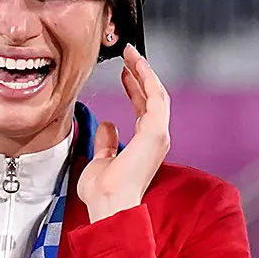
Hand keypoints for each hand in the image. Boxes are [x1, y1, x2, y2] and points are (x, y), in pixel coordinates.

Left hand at [78, 44, 171, 222]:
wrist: (108, 203)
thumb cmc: (103, 192)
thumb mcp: (100, 161)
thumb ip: (105, 143)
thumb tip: (107, 125)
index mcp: (144, 145)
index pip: (142, 109)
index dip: (134, 89)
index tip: (124, 73)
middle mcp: (155, 139)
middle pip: (152, 98)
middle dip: (141, 74)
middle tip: (129, 55)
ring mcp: (158, 135)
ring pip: (157, 94)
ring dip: (144, 72)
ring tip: (132, 54)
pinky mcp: (156, 132)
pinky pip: (155, 97)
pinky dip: (147, 79)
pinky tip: (136, 65)